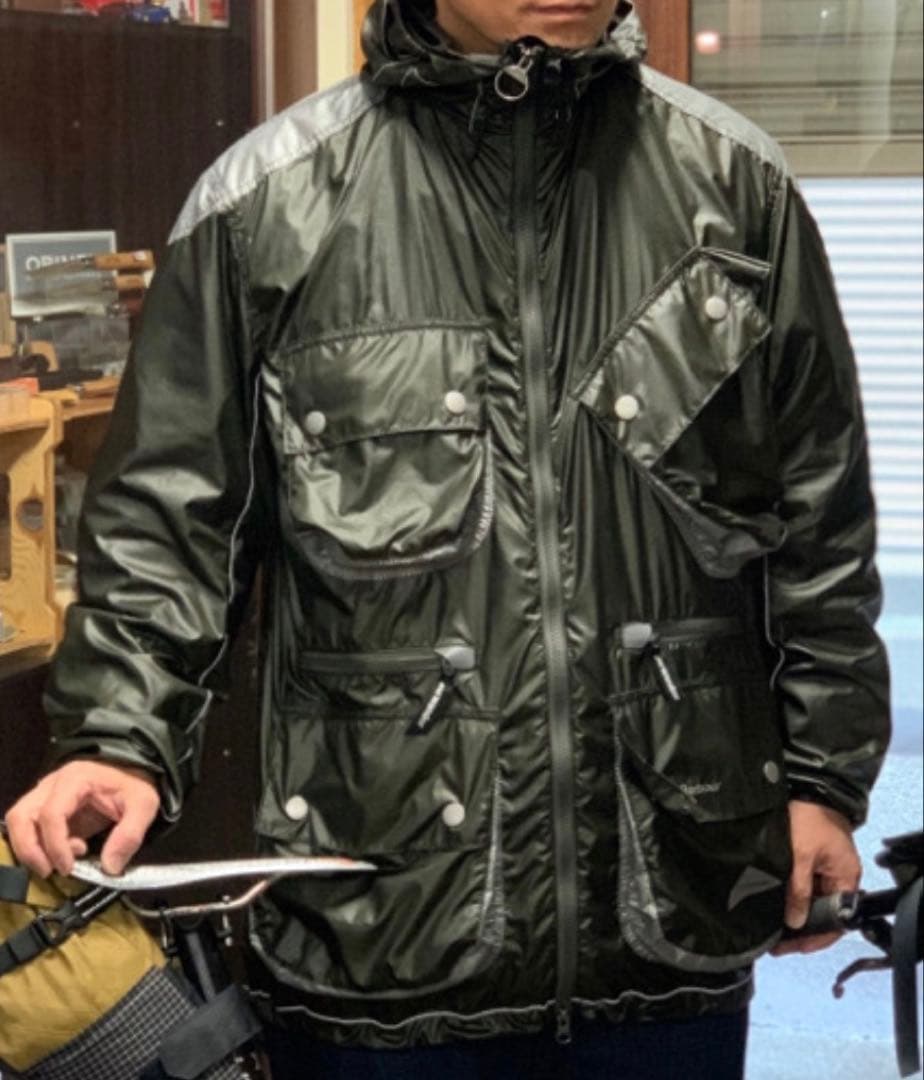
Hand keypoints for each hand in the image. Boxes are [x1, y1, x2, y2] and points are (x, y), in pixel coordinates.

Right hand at [4, 760, 159, 878]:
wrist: (132, 768)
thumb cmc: (135, 783)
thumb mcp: (143, 805)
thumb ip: (129, 835)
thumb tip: (110, 867)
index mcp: (75, 780)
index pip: (51, 814)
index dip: (55, 846)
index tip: (68, 868)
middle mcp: (52, 785)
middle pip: (21, 817)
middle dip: (30, 850)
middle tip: (51, 870)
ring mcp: (45, 794)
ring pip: (18, 821)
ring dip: (29, 848)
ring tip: (56, 864)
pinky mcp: (46, 807)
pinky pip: (27, 827)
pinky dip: (36, 846)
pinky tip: (63, 854)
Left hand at [771, 799, 860, 956]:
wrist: (808, 788)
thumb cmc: (809, 819)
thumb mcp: (800, 855)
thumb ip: (798, 890)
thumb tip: (795, 922)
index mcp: (845, 880)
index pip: (835, 921)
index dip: (814, 938)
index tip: (790, 947)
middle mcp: (838, 879)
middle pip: (822, 914)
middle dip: (800, 929)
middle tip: (774, 942)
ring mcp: (825, 871)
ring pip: (810, 902)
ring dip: (793, 914)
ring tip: (770, 929)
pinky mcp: (812, 862)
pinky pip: (803, 888)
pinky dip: (791, 898)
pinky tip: (773, 906)